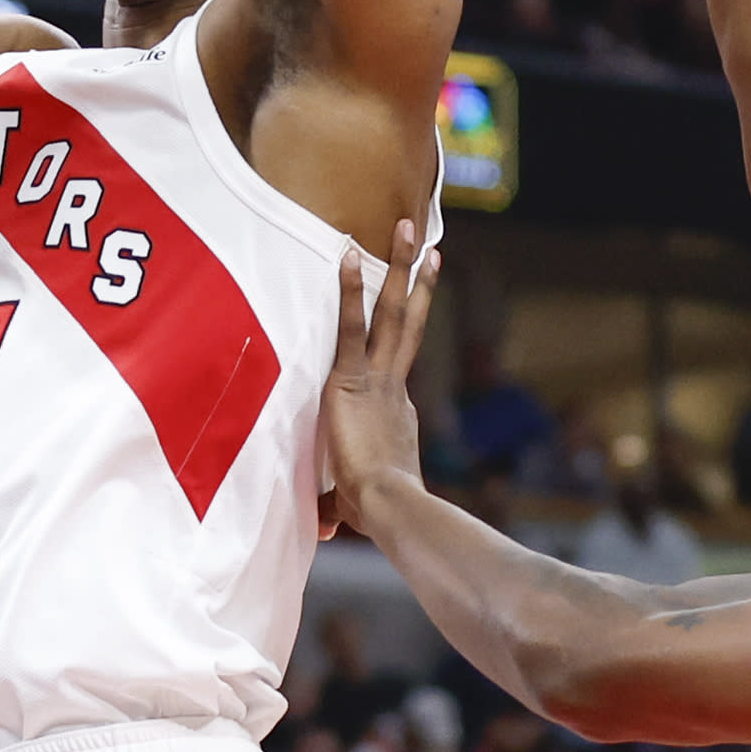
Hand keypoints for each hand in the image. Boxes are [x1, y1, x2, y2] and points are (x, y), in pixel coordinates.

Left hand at [318, 224, 438, 539]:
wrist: (390, 508)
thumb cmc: (376, 514)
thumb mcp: (351, 503)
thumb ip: (334, 505)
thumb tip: (321, 524)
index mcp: (396, 410)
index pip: (398, 357)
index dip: (405, 327)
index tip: (412, 301)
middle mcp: (394, 386)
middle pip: (409, 322)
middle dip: (417, 280)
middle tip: (429, 244)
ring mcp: (378, 379)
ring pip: (393, 312)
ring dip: (399, 267)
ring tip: (407, 227)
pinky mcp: (352, 379)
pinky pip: (350, 325)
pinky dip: (348, 289)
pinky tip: (347, 252)